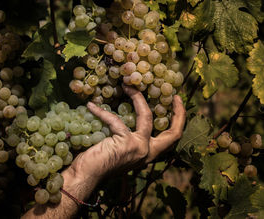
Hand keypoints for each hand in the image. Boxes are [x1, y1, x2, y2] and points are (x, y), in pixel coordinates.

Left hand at [67, 85, 185, 184]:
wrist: (85, 177)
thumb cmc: (99, 163)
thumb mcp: (120, 148)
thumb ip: (129, 137)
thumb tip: (126, 113)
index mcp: (148, 153)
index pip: (171, 138)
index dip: (178, 119)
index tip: (177, 102)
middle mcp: (147, 152)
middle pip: (173, 133)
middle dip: (178, 113)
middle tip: (176, 96)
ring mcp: (139, 148)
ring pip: (146, 117)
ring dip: (137, 98)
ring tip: (127, 87)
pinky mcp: (126, 144)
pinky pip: (115, 121)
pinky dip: (102, 112)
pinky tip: (91, 106)